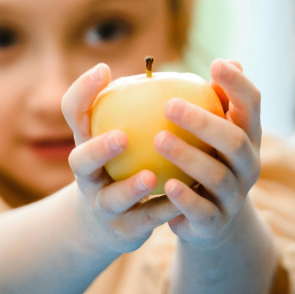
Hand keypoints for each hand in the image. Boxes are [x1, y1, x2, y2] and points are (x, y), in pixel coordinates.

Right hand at [63, 64, 180, 253]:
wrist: (113, 221)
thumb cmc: (130, 161)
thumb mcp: (133, 131)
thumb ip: (162, 99)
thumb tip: (219, 62)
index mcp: (88, 141)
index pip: (74, 112)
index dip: (82, 92)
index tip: (104, 69)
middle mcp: (88, 174)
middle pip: (81, 161)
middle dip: (98, 149)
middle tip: (122, 136)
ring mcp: (101, 205)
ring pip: (111, 199)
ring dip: (130, 188)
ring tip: (149, 177)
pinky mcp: (121, 230)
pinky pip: (144, 220)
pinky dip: (161, 210)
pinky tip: (180, 200)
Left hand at [155, 59, 262, 246]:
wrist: (211, 220)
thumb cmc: (207, 160)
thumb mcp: (214, 132)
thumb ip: (217, 100)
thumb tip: (227, 61)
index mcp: (248, 136)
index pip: (252, 105)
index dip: (238, 84)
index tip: (216, 64)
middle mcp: (248, 165)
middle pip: (235, 141)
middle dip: (204, 122)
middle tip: (169, 105)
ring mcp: (234, 196)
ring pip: (217, 176)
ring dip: (188, 157)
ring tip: (158, 140)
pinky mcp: (216, 222)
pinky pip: (202, 210)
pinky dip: (186, 198)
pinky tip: (167, 185)